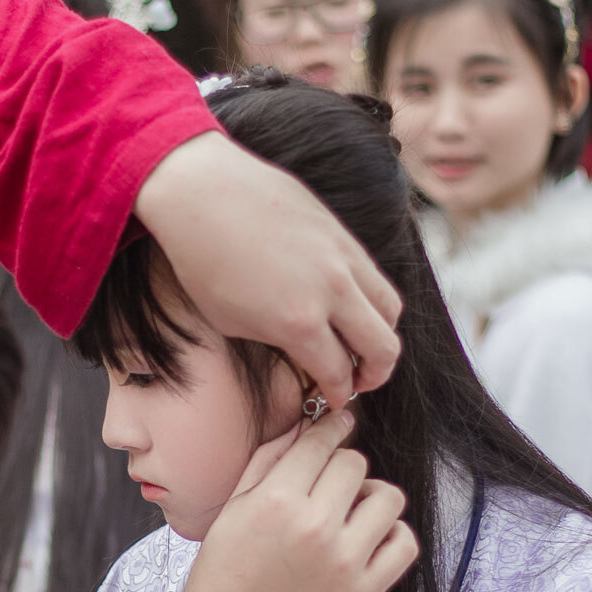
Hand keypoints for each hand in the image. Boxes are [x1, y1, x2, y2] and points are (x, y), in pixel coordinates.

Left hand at [135, 131, 401, 412]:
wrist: (201, 192)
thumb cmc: (203, 261)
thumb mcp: (232, 321)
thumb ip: (277, 341)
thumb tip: (306, 350)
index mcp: (299, 323)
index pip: (339, 373)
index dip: (338, 394)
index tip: (334, 398)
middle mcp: (331, 291)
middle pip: (383, 348)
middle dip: (375, 375)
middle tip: (359, 381)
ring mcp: (342, 258)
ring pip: (390, 309)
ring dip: (383, 335)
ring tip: (362, 343)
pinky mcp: (342, 232)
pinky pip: (374, 275)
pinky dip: (372, 300)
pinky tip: (348, 305)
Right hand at [170, 411, 416, 591]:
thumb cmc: (224, 573)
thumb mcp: (233, 508)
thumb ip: (267, 461)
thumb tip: (303, 426)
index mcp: (277, 501)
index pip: (320, 443)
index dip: (330, 428)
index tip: (338, 423)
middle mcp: (314, 526)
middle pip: (354, 464)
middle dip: (342, 466)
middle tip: (329, 483)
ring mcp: (344, 561)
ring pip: (387, 498)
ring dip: (370, 497)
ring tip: (350, 511)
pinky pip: (403, 544)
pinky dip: (392, 534)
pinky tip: (368, 537)